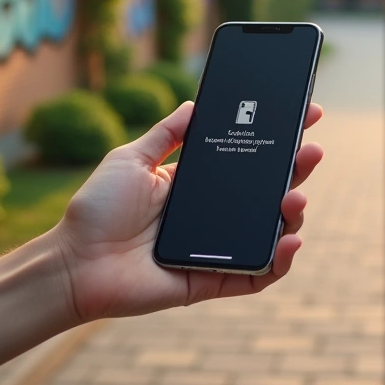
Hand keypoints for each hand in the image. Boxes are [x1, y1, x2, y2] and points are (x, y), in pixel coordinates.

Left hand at [50, 101, 323, 322]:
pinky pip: (258, 275)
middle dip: (296, 171)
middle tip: (312, 151)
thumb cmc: (95, 211)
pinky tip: (290, 240)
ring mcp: (217, 249)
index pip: (248, 160)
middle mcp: (213, 217)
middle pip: (267, 193)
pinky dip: (280, 262)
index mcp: (197, 186)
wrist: (72, 263)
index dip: (278, 140)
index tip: (306, 115)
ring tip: (295, 197)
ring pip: (271, 233)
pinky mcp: (213, 281)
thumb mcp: (131, 158)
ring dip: (293, 215)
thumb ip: (166, 133)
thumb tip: (196, 103)